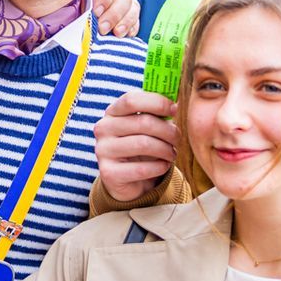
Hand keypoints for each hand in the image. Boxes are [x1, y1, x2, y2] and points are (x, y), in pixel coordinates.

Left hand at [88, 0, 139, 37]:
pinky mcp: (123, 14)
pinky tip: (126, 36)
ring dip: (126, 21)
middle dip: (114, 14)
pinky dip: (132, 27)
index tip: (96, 12)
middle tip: (103, 29)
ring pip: (131, 6)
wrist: (59, 9)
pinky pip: (134, 18)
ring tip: (117, 34)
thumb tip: (84, 6)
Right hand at [93, 89, 178, 203]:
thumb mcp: (147, 126)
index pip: (132, 100)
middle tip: (177, 138)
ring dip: (166, 149)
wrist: (129, 180)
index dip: (156, 102)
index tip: (174, 109)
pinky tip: (164, 166)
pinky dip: (160, 167)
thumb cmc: (142, 147)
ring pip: (144, 144)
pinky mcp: (109, 173)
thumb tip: (176, 102)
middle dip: (168, 130)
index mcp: (112, 112)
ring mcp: (103, 151)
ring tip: (172, 153)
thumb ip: (156, 112)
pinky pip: (142, 168)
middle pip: (143, 122)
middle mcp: (103, 129)